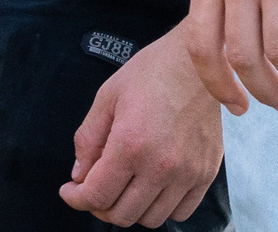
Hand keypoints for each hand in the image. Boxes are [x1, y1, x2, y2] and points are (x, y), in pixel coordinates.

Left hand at [58, 33, 224, 226]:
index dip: (76, 199)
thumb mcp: (107, 97)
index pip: (96, 196)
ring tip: (124, 186)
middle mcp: (161, 165)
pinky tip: (152, 186)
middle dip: (99, 206)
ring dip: (131, 208)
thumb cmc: (152, 72)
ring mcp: (187, 173)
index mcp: (130, 144)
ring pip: (151, 219)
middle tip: (94, 188)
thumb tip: (79, 175)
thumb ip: (88, 139)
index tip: (70, 192)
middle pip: (122, 215)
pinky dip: (162, 207)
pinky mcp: (207, 173)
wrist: (198, 61)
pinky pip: (181, 212)